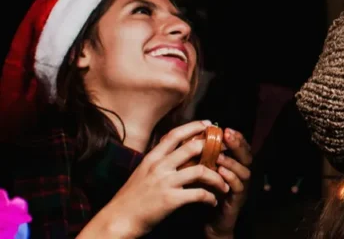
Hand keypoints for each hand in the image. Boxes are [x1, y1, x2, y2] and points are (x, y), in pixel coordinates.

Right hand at [96, 121, 229, 237]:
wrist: (117, 221)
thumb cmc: (129, 199)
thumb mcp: (141, 173)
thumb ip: (158, 163)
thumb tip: (175, 154)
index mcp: (151, 158)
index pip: (174, 134)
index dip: (194, 126)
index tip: (208, 124)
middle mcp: (159, 167)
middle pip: (192, 147)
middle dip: (212, 148)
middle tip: (225, 152)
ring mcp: (165, 182)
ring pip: (201, 171)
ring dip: (217, 177)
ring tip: (225, 184)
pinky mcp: (170, 199)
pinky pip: (199, 194)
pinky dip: (210, 197)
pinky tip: (213, 201)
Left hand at [205, 127, 252, 238]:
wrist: (209, 220)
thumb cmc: (206, 193)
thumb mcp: (204, 172)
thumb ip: (204, 157)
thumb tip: (192, 139)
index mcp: (235, 165)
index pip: (240, 146)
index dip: (235, 137)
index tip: (225, 128)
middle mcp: (242, 174)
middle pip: (247, 155)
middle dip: (237, 144)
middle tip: (227, 135)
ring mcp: (242, 186)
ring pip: (244, 171)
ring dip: (232, 162)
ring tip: (220, 156)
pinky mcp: (238, 200)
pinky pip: (238, 187)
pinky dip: (231, 179)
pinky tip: (221, 173)